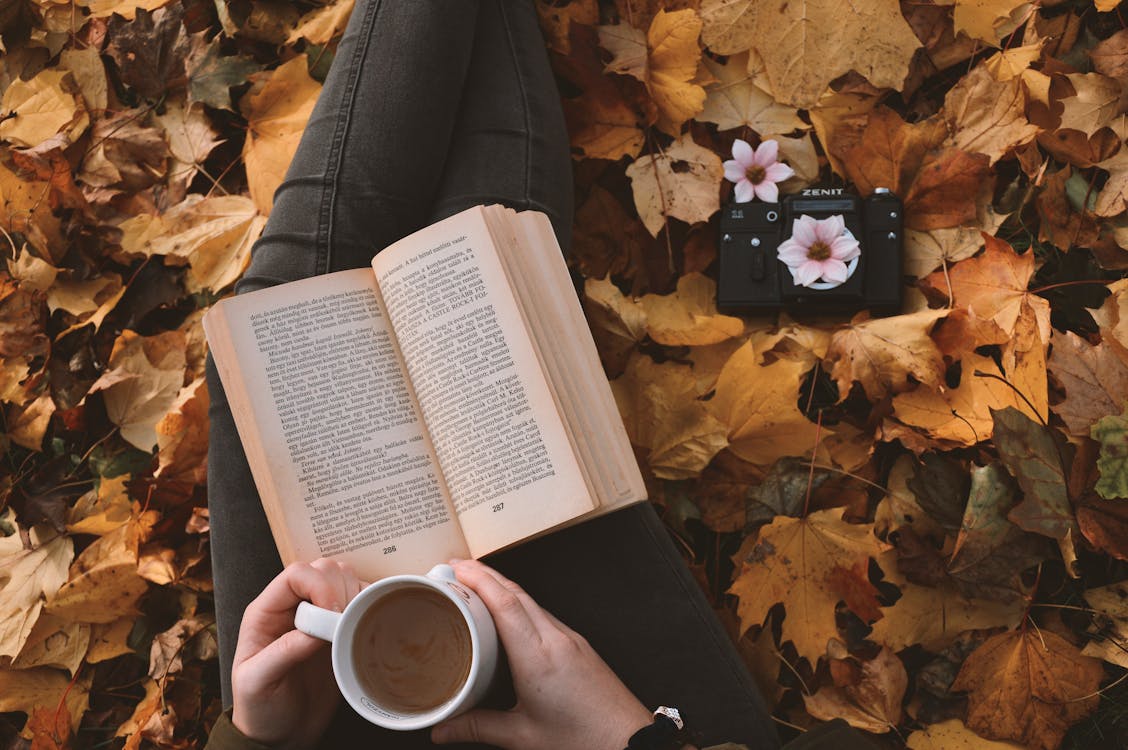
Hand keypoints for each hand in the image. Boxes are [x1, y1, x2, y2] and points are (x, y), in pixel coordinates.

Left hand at [230, 559, 361, 749]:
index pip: (296, 574)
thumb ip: (282, 653)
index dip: (319, 586)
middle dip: (340, 591)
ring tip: (351, 629)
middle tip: (343, 625)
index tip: (332, 614)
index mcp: (266, 611)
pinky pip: (360, 602)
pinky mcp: (340, 629)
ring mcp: (319, 616)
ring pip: (345, 580)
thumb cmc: (260, 708)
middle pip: (324, 570)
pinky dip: (369, 608)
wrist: (281, 734)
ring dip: (356, 597)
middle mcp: (293, 606)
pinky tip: (363, 628)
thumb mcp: (258, 683)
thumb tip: (315, 630)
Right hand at [432, 560, 651, 749]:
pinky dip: (521, 606)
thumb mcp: (522, 737)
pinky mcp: (580, 646)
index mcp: (538, 658)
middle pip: (517, 593)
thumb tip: (442, 728)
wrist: (629, 743)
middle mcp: (557, 640)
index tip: (456, 568)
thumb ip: (477, 728)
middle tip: (456, 568)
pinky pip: (545, 615)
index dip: (479, 580)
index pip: (505, 604)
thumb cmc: (584, 741)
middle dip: (485, 574)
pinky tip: (509, 616)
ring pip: (532, 602)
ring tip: (476, 587)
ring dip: (503, 588)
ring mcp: (572, 639)